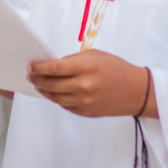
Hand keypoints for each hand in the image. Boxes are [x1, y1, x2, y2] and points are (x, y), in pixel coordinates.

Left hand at [27, 50, 153, 118]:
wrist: (136, 91)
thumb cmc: (116, 69)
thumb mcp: (95, 55)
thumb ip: (73, 60)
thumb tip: (53, 65)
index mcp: (86, 67)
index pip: (54, 68)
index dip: (39, 68)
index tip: (31, 66)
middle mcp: (84, 86)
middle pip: (51, 84)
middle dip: (37, 79)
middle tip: (31, 75)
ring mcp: (85, 101)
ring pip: (55, 97)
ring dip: (44, 90)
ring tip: (39, 84)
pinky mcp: (86, 112)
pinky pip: (65, 106)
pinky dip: (56, 99)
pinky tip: (53, 93)